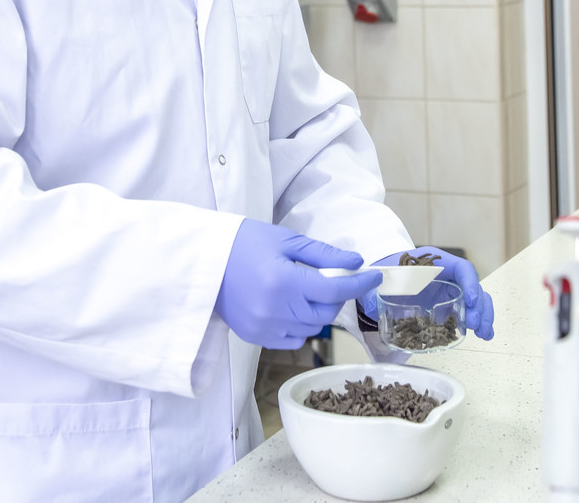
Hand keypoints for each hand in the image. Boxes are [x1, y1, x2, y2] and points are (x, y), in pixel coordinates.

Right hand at [215, 220, 381, 348]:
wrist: (204, 261)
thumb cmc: (244, 243)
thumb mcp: (285, 240)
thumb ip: (322, 253)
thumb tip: (355, 261)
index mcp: (284, 281)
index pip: (334, 288)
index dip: (359, 283)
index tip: (374, 276)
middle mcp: (276, 309)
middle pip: (326, 312)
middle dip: (336, 295)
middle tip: (332, 277)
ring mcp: (265, 327)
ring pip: (312, 328)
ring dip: (318, 311)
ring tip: (306, 290)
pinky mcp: (256, 337)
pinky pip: (293, 339)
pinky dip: (301, 325)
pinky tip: (291, 306)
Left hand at [362, 247, 495, 339]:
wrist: (384, 277)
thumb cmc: (386, 273)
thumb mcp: (381, 278)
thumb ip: (375, 288)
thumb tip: (372, 304)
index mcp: (435, 262)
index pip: (461, 268)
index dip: (470, 283)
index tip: (471, 300)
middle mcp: (448, 275)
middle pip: (473, 286)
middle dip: (479, 305)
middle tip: (475, 325)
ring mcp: (450, 290)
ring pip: (476, 300)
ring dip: (483, 316)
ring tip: (484, 334)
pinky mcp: (449, 305)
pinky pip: (468, 311)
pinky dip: (478, 322)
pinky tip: (484, 336)